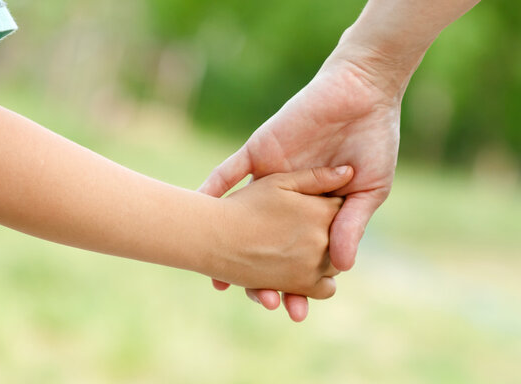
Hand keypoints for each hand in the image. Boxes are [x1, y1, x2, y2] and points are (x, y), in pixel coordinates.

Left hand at [200, 44, 401, 320]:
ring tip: (220, 280)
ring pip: (240, 218)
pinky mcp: (257, 153)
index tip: (293, 310)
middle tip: (262, 302)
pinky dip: (211, 192)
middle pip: (265, 246)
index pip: (297, 256)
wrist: (361, 94)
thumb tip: (342, 267)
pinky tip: (197, 215)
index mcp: (312, 212)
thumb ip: (351, 226)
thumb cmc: (372, 143)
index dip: (295, 284)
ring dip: (228, 246)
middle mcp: (285, 201)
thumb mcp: (367, 191)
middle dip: (263, 277)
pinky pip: (228, 173)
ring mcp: (268, 178)